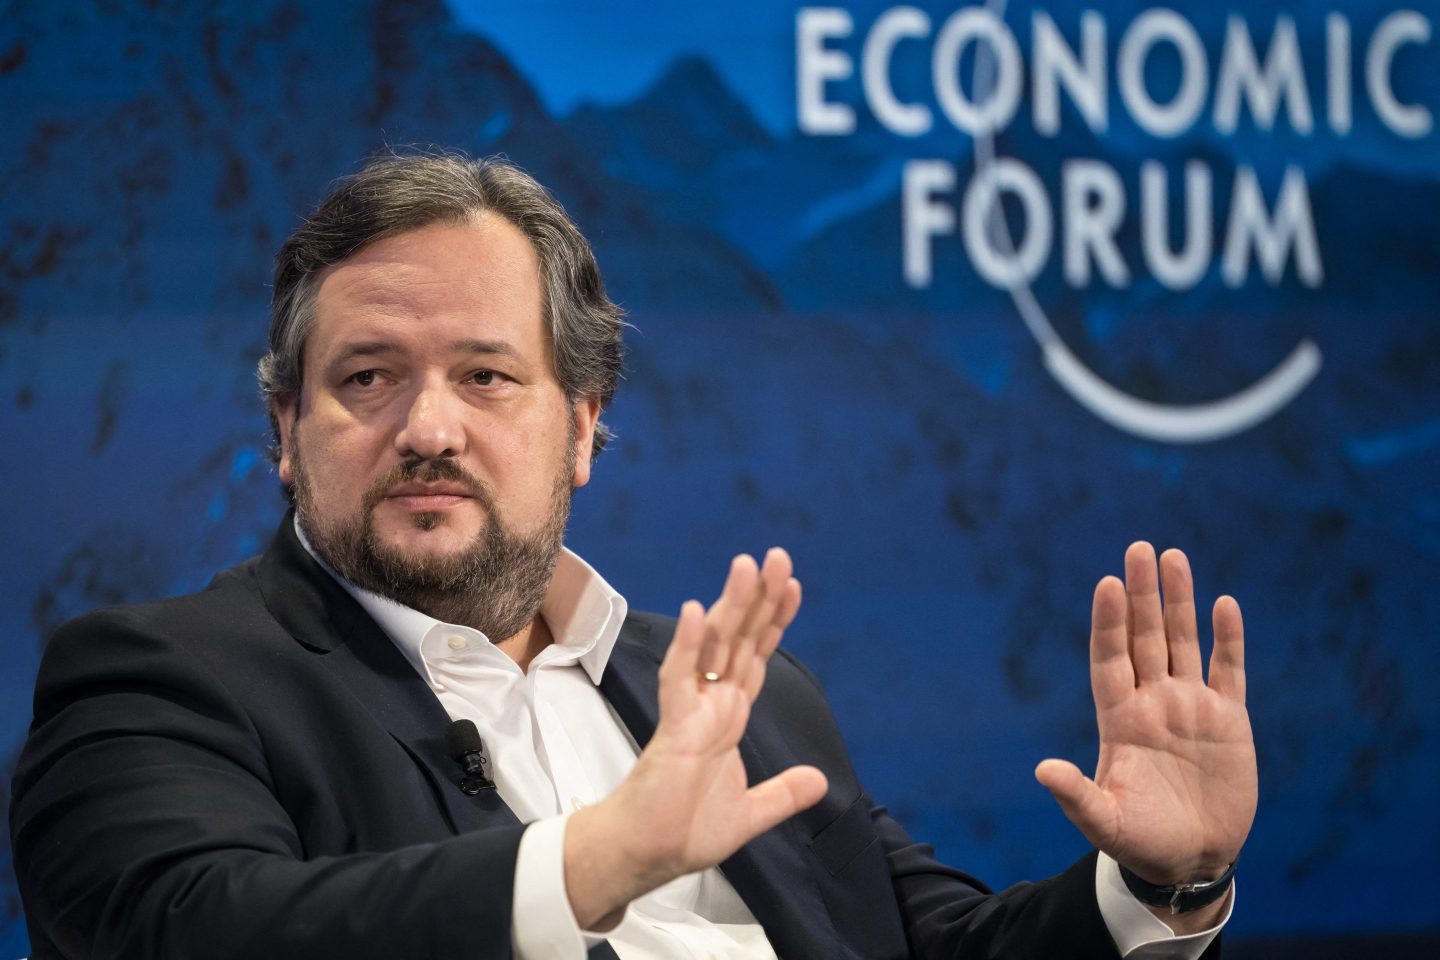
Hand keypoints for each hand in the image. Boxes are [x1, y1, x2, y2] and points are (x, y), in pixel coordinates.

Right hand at [565, 549, 828, 928]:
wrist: (650, 857)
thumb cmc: (685, 830)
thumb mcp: (750, 814)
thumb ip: (782, 794)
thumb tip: (818, 781)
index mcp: (728, 717)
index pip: (755, 657)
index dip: (774, 621)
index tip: (793, 586)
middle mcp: (712, 704)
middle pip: (739, 638)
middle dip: (759, 597)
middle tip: (778, 556)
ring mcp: (692, 711)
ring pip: (712, 646)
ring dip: (729, 604)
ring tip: (746, 565)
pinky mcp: (673, 728)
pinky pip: (680, 678)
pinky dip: (687, 644)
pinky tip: (694, 611)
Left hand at [1035, 543, 1255, 899]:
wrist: (1191, 861)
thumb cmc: (1140, 842)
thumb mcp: (1104, 822)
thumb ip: (1076, 796)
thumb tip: (1042, 770)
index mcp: (1119, 719)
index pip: (1110, 658)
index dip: (1109, 622)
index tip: (1106, 583)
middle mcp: (1152, 703)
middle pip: (1145, 637)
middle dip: (1142, 594)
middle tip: (1139, 548)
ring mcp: (1190, 708)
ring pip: (1183, 642)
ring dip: (1180, 602)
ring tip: (1173, 556)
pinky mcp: (1228, 721)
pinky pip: (1228, 671)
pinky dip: (1228, 639)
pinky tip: (1225, 604)